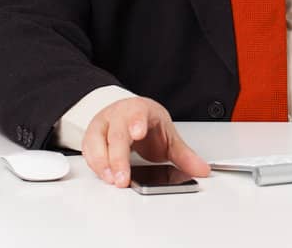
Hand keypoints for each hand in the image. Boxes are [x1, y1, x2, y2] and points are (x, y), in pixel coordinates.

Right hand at [82, 96, 210, 187]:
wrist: (128, 114)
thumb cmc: (147, 123)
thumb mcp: (167, 135)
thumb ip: (184, 155)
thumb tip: (202, 170)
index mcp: (139, 110)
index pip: (136, 113)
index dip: (136, 123)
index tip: (138, 133)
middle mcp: (117, 115)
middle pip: (115, 135)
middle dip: (118, 158)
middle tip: (123, 178)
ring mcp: (101, 126)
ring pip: (96, 143)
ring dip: (103, 164)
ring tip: (113, 180)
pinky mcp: (91, 139)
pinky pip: (89, 152)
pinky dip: (96, 166)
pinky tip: (105, 176)